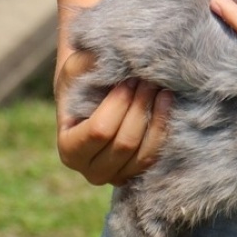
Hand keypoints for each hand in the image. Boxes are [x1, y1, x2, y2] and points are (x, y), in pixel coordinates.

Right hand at [54, 50, 172, 186]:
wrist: (95, 93)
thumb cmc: (83, 79)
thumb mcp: (78, 67)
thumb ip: (87, 66)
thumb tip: (109, 61)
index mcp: (69, 149)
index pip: (100, 131)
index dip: (119, 104)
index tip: (128, 80)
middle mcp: (91, 171)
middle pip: (125, 144)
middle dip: (139, 108)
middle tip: (146, 81)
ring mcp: (116, 176)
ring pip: (143, 154)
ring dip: (154, 117)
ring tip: (159, 88)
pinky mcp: (137, 171)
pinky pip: (155, 155)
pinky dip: (163, 127)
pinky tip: (166, 100)